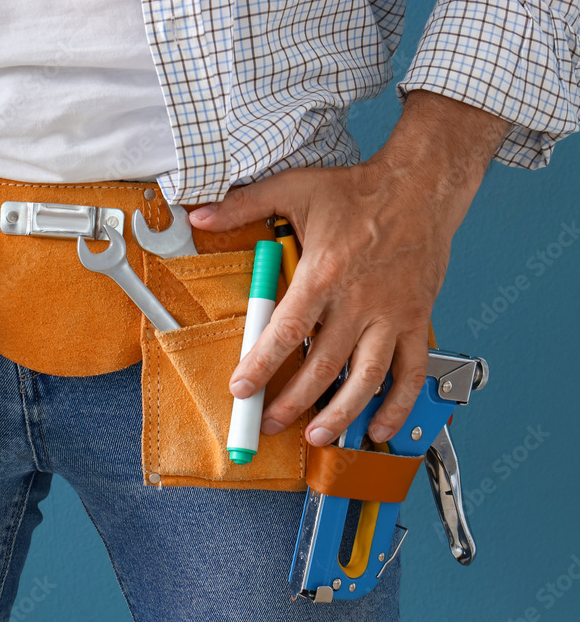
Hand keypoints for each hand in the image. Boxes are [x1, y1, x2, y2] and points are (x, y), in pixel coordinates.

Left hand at [189, 91, 509, 446]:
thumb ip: (243, 205)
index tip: (242, 389)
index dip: (262, 365)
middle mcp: (359, 301)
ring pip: (367, 378)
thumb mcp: (293, 188)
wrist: (423, 185)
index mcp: (324, 273)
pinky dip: (398, 405)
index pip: (286, 330)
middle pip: (323, 365)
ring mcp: (392, 315)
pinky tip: (379, 428)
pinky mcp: (417, 320)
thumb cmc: (358, 189)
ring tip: (317, 436)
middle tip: (269, 423)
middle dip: (292, 402)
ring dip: (342, 414)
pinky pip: (411, 372)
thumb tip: (198, 213)